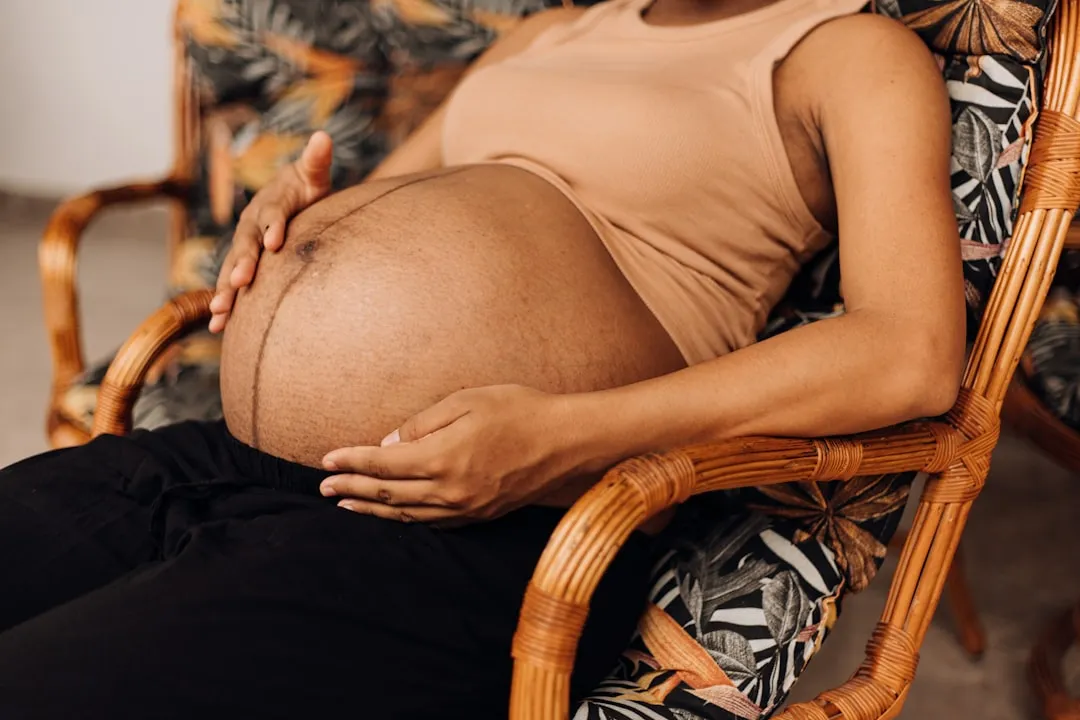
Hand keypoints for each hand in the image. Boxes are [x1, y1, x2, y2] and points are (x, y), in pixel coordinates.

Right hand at [208, 131, 333, 332]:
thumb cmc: (306, 187)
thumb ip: (317, 159)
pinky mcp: (245, 264)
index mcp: (271, 203)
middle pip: (246, 244)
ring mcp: (246, 246)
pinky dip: (226, 304)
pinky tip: (217, 327)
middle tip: (241, 281)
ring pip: (232, 268)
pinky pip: (233, 285)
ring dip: (226, 289)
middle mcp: (251, 224)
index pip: (273, 214)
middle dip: (242, 262)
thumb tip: (324, 136)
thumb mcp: (314, 174)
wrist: (290, 198)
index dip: (273, 225)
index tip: (275, 241)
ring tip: (220, 312)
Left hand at [319, 385, 580, 523]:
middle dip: (352, 488)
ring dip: (373, 509)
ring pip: (407, 515)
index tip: (326, 460)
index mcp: (443, 458)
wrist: (566, 441)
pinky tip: (393, 514)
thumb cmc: (519, 410)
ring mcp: (466, 508)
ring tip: (347, 503)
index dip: (351, 461)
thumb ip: (422, 423)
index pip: (383, 463)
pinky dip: (405, 519)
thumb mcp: (466, 401)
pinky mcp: (480, 515)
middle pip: (388, 494)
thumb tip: (388, 442)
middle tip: (323, 487)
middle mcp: (449, 490)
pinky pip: (433, 523)